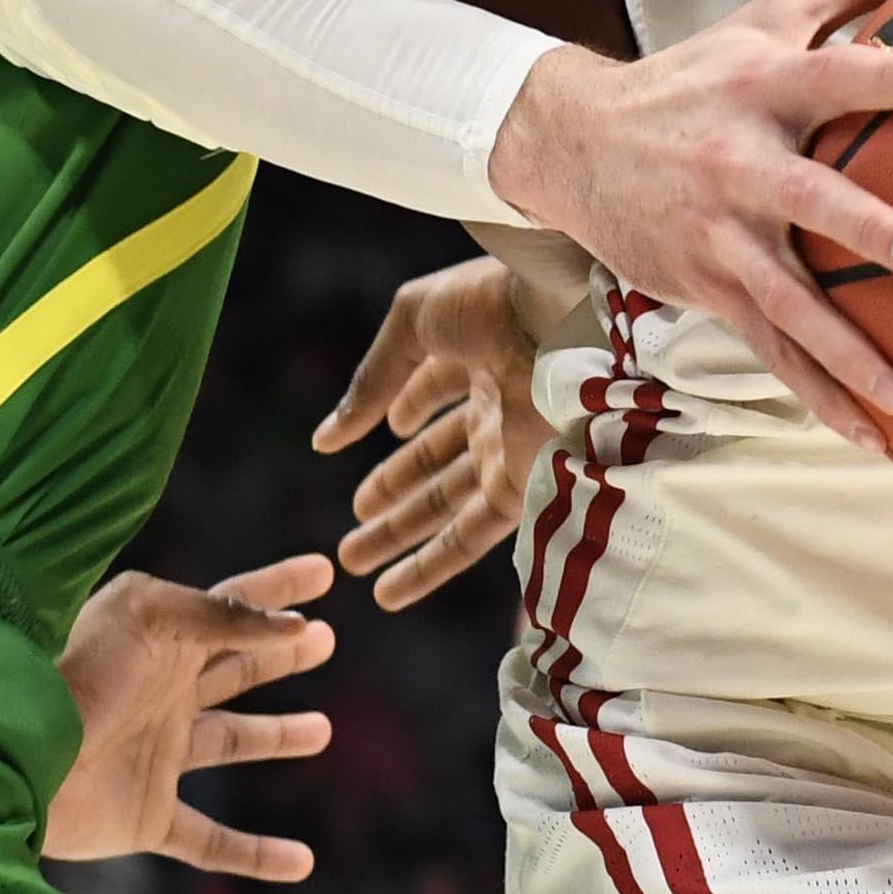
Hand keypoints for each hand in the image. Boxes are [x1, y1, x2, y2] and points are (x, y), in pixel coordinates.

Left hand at [46, 557, 336, 881]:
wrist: (14, 755)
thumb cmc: (76, 670)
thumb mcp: (149, 613)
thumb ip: (221, 615)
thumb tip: (293, 624)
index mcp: (161, 640)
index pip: (234, 605)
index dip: (279, 588)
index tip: (326, 570)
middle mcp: (161, 695)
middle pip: (235, 669)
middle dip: (281, 653)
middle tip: (327, 639)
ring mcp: (155, 757)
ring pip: (230, 743)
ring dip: (277, 737)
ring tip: (322, 730)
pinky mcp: (144, 817)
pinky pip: (211, 844)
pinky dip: (256, 857)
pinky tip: (301, 862)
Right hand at [312, 256, 556, 609]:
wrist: (566, 319)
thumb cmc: (492, 302)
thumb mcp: (414, 322)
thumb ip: (373, 380)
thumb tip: (327, 440)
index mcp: (476, 354)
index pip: (433, 394)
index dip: (405, 411)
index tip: (375, 432)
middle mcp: (495, 407)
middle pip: (436, 463)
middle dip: (392, 496)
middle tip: (352, 528)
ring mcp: (510, 451)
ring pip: (446, 507)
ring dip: (399, 535)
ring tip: (351, 561)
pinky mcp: (524, 488)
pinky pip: (470, 538)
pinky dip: (429, 567)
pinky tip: (390, 591)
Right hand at [485, 0, 892, 449]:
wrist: (575, 140)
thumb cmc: (696, 72)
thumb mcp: (768, 16)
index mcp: (762, 87)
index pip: (831, 75)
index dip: (883, 76)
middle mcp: (740, 161)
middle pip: (807, 197)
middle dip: (862, 228)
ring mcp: (720, 234)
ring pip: (787, 299)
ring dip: (844, 349)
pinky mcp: (707, 286)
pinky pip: (769, 347)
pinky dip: (816, 393)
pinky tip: (869, 432)